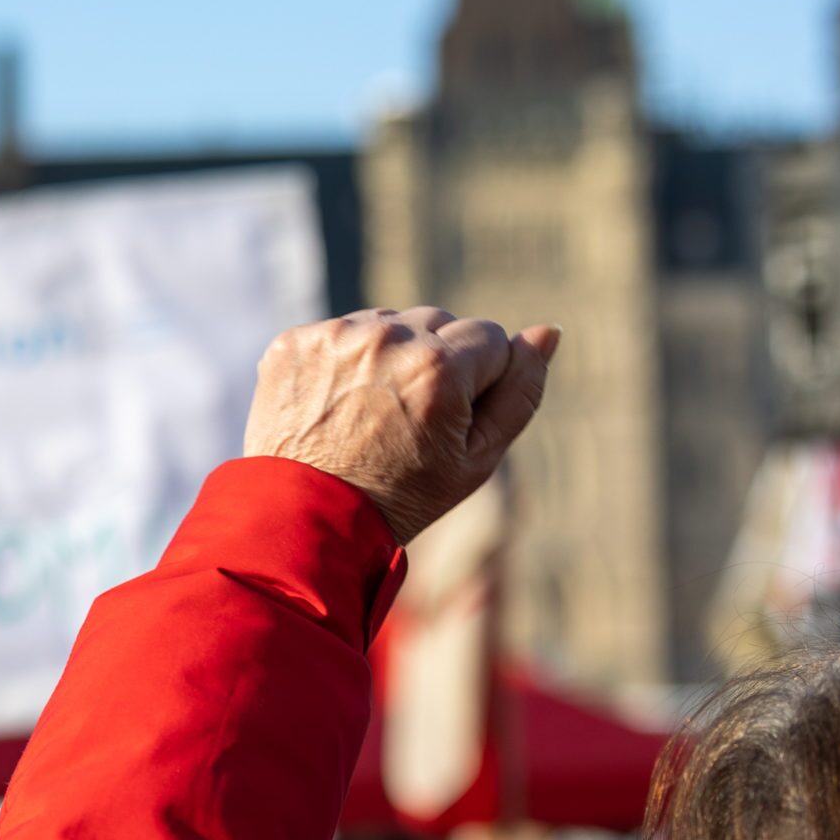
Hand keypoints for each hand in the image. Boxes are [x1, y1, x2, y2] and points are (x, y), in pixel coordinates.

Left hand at [242, 308, 560, 544]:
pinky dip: (344, 360)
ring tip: (372, 412)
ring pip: (389, 323)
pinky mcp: (294, 341)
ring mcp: (333, 336)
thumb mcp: (478, 458)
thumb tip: (545, 332)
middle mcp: (385, 338)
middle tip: (410, 419)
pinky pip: (341, 331)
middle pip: (439, 322)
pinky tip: (337, 403)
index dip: (478, 381)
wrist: (307, 517)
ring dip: (389, 355)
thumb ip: (520, 392)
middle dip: (437, 361)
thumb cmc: (404, 495)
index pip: (490, 337)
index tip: (449, 419)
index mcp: (439, 366)